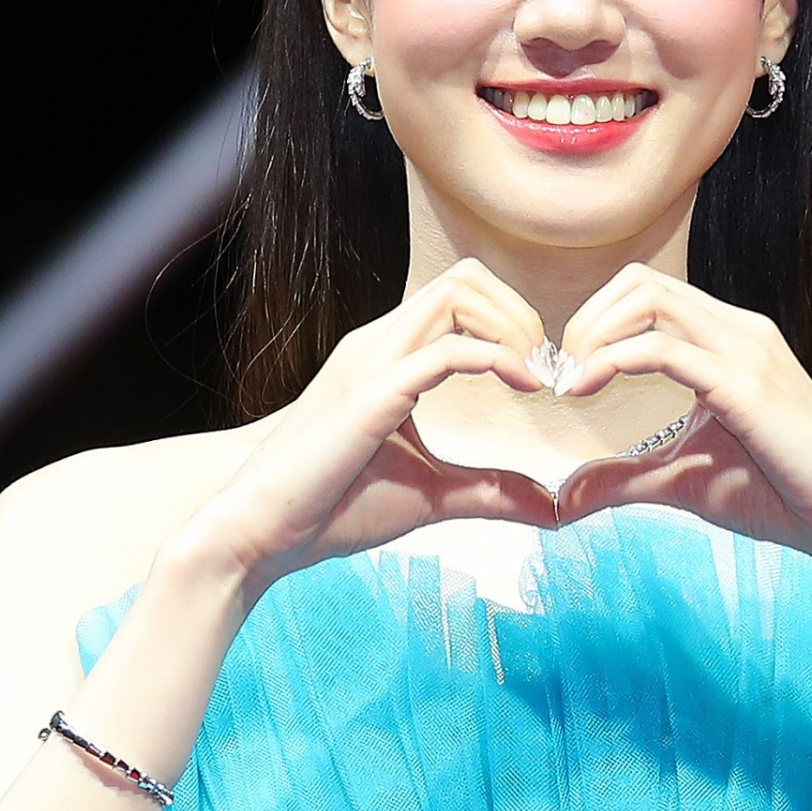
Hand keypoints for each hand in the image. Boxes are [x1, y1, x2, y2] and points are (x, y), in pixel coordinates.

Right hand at [187, 260, 556, 598]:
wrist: (260, 533)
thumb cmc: (333, 508)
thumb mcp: (433, 495)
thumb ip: (492, 492)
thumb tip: (551, 506)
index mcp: (390, 355)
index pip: (462, 295)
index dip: (513, 322)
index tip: (542, 378)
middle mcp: (380, 343)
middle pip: (466, 277)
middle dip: (521, 313)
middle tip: (545, 371)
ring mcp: (373, 361)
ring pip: (458, 292)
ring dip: (513, 325)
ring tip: (534, 377)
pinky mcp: (372, 394)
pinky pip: (445, 349)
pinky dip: (496, 357)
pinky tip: (522, 387)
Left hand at [553, 265, 811, 603]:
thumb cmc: (780, 495)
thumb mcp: (683, 480)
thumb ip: (622, 479)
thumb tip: (563, 498)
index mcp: (728, 339)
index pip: (646, 293)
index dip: (594, 322)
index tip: (565, 376)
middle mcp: (738, 330)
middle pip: (640, 282)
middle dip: (585, 320)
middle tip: (560, 374)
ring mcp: (745, 351)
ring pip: (648, 299)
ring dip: (593, 333)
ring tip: (570, 382)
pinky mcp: (746, 385)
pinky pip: (664, 349)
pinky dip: (613, 361)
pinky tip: (585, 391)